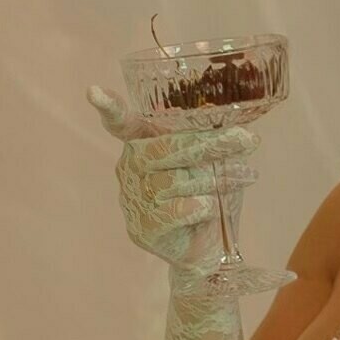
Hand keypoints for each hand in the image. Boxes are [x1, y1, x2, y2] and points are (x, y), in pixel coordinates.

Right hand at [87, 84, 260, 273]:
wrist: (208, 248)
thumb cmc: (209, 195)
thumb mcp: (215, 161)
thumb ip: (215, 141)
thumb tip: (242, 126)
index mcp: (142, 144)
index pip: (122, 123)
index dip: (109, 107)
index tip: (93, 91)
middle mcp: (131, 167)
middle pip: (166, 148)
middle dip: (210, 143)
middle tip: (246, 139)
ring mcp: (133, 198)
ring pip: (175, 180)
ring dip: (216, 178)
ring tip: (244, 176)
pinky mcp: (143, 228)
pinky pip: (177, 210)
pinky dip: (202, 207)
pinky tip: (210, 208)